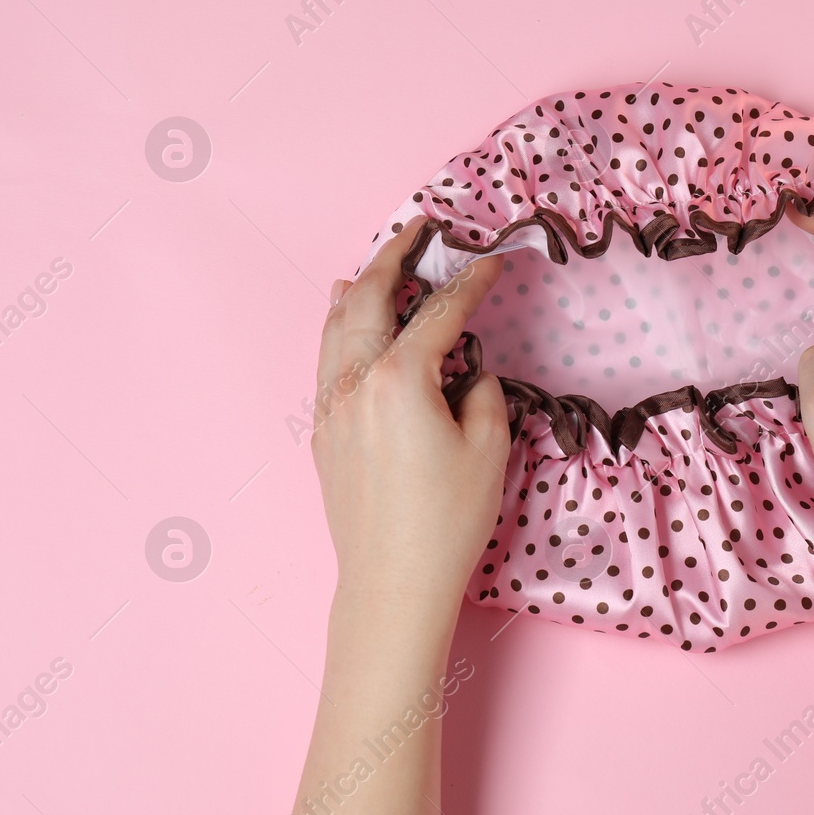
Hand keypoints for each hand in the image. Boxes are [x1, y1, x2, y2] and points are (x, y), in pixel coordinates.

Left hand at [313, 216, 510, 629]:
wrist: (392, 581)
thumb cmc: (447, 520)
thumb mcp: (488, 449)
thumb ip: (482, 393)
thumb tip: (466, 375)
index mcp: (399, 378)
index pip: (439, 312)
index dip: (469, 282)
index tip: (490, 261)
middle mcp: (355, 382)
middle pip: (368, 299)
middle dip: (393, 258)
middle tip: (417, 232)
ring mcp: (331, 406)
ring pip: (335, 326)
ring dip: (357, 288)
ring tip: (374, 265)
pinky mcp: (323, 433)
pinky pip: (325, 359)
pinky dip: (337, 327)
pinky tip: (342, 320)